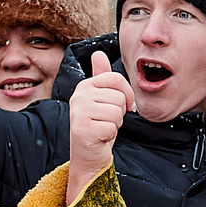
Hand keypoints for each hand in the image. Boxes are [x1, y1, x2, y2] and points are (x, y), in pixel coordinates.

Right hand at [66, 50, 131, 205]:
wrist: (88, 153)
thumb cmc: (99, 125)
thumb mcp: (102, 98)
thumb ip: (102, 76)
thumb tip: (98, 53)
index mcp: (85, 85)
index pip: (116, 79)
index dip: (127, 94)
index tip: (124, 105)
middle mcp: (78, 96)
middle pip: (119, 97)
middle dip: (119, 112)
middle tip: (107, 121)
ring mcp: (79, 112)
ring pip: (117, 112)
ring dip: (115, 124)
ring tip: (103, 127)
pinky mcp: (82, 129)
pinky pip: (111, 128)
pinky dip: (110, 135)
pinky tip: (100, 137)